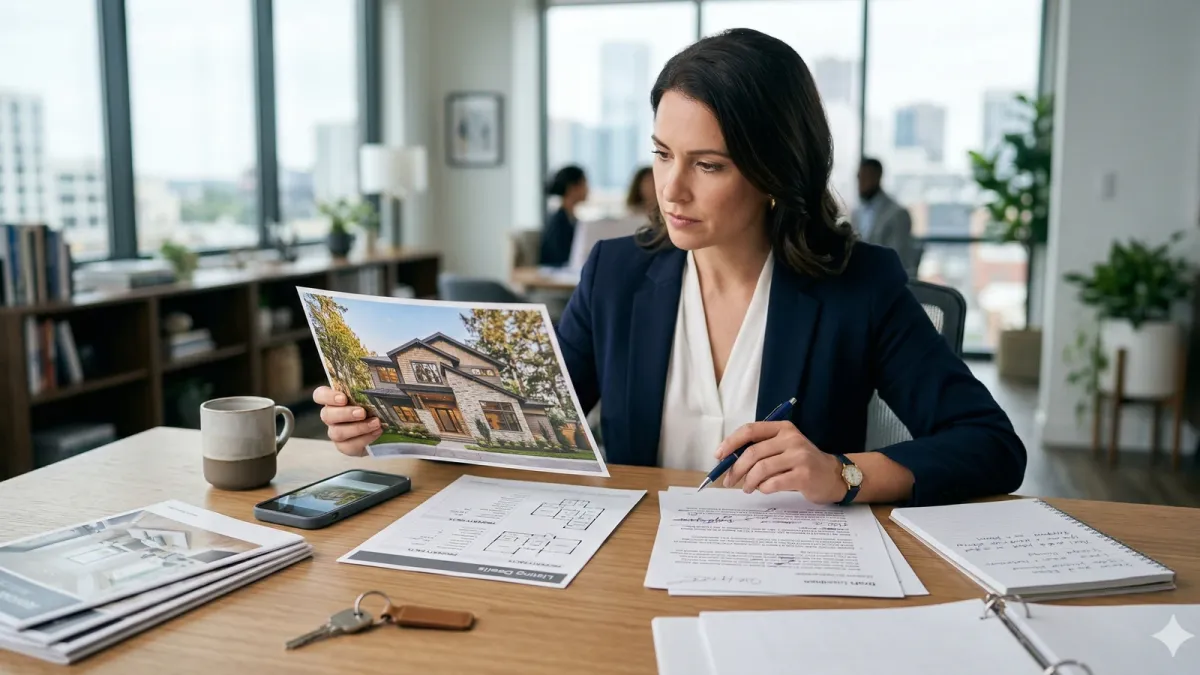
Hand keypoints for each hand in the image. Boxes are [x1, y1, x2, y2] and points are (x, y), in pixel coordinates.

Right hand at [313, 386, 381, 455]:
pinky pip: (349, 446)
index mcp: (334, 399)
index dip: (327, 396)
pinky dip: (364, 439)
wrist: (382, 427)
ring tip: (375, 423)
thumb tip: (385, 368)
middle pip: (327, 415)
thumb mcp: (372, 393)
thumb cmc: (375, 405)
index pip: (319, 395)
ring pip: (337, 432)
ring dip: (357, 428)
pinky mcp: (344, 446)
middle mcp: (331, 415)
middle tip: (362, 412)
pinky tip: (377, 432)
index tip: (343, 397)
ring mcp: (336, 431)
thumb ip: (371, 385)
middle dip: (345, 414)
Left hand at [714, 421, 846, 503]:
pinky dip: (763, 488)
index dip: (731, 443)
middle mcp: (791, 439)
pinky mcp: (804, 475)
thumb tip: (729, 461)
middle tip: (729, 481)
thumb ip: (761, 449)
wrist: (833, 475)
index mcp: (782, 428)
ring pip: (761, 469)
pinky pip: (773, 483)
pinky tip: (764, 489)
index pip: (750, 430)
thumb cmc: (801, 463)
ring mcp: (799, 456)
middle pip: (753, 453)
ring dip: (748, 482)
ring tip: (747, 488)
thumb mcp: (783, 448)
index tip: (719, 456)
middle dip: (736, 469)